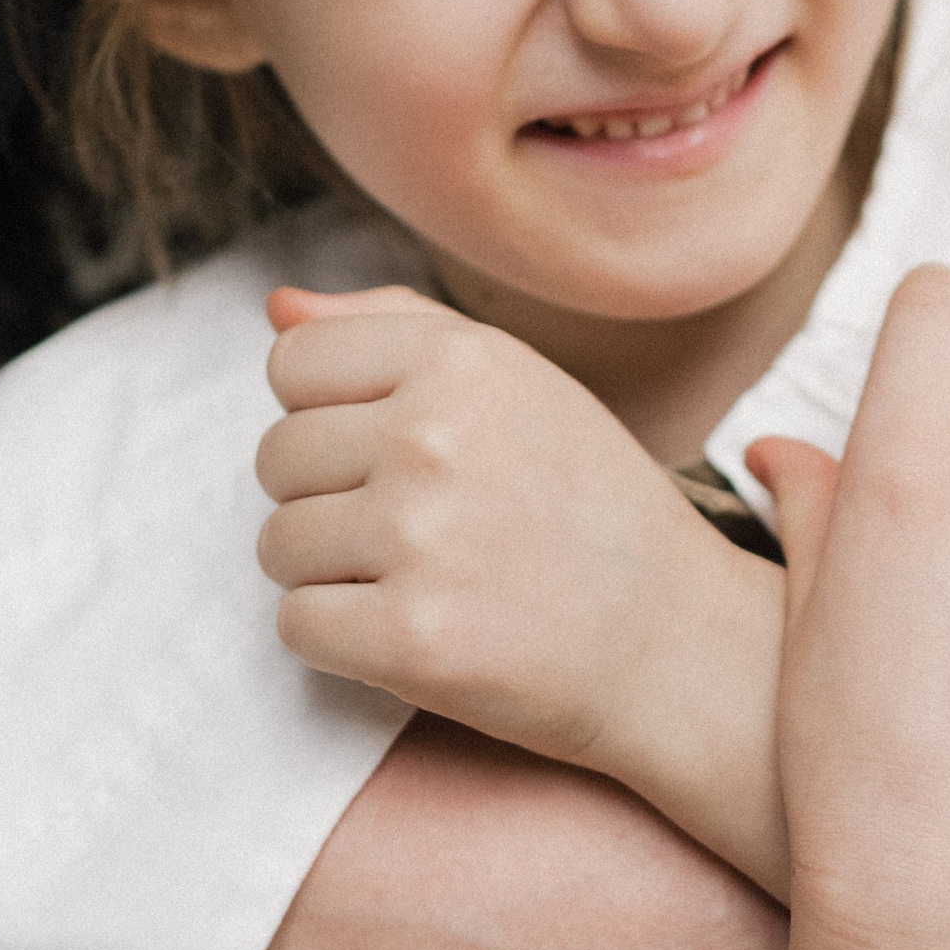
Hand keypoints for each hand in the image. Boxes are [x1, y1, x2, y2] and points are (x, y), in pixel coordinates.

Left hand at [256, 286, 785, 882]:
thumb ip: (394, 328)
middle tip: (419, 529)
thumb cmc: (592, 507)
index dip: (330, 414)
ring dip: (331, 573)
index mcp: (461, 359)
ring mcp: (419, 538)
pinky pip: (297, 626)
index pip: (293, 362)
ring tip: (424, 579)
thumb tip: (275, 308)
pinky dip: (340, 641)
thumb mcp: (519, 382)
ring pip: (278, 544)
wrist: (675, 641)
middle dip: (328, 498)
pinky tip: (417, 632)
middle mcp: (433, 435)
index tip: (393, 453)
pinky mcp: (409, 639)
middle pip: (276, 456)